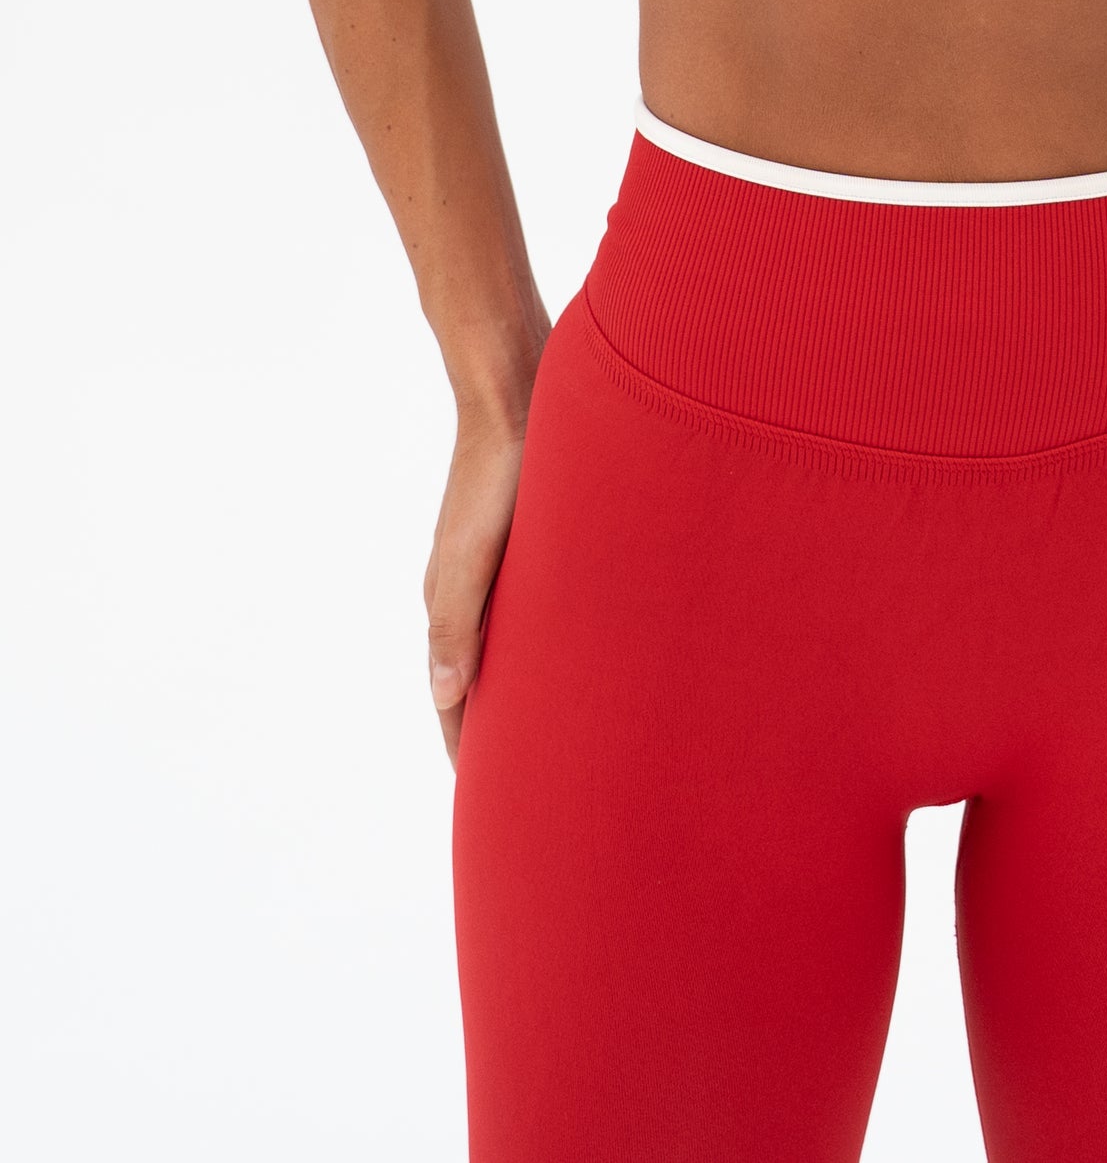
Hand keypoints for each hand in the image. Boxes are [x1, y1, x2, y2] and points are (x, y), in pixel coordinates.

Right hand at [423, 408, 529, 767]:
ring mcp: (496, 564)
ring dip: (518, 687)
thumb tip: (448, 695)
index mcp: (449, 600)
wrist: (516, 393)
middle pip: (476, 676)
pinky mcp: (527, 539)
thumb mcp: (473, 554)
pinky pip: (529, 609)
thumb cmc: (499, 475)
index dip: (467, 745)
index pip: (452, 696)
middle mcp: (468, 588)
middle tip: (526, 783)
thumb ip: (456, 623)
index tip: (487, 800)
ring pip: (505, 644)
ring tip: (552, 733)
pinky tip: (571, 652)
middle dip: (492, 728)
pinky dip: (539, 644)